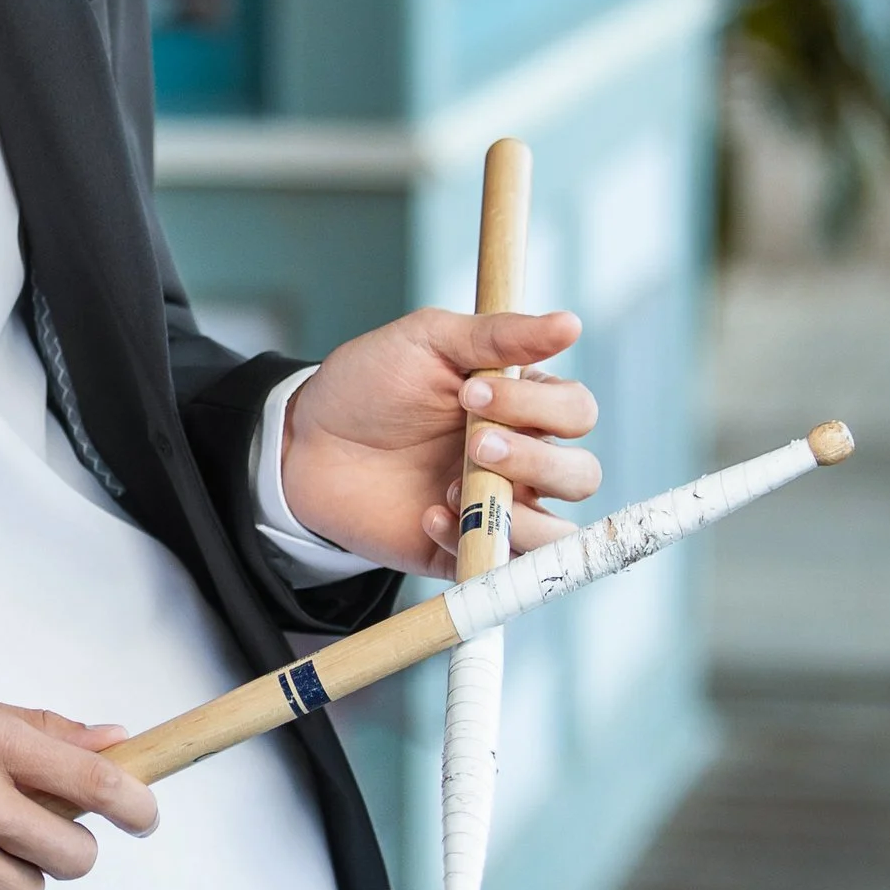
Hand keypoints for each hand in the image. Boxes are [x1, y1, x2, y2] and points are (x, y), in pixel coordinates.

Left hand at [277, 308, 600, 572]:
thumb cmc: (371, 382)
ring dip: (521, 515)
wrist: (308, 441)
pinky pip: (498, 565)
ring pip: (558, 534)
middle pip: (581, 476)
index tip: (471, 392)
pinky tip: (425, 514)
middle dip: (537, 462)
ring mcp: (496, 508)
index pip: (577, 412)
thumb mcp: (429, 341)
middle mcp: (522, 460)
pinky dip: (468, 542)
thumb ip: (499, 335)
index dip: (539, 407)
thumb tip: (571, 324)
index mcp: (523, 405)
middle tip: (473, 443)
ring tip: (453, 487)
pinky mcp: (464, 550)